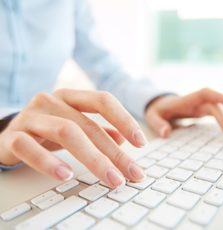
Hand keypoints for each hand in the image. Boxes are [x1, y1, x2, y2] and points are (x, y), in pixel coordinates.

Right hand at [0, 89, 146, 187]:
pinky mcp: (12, 136)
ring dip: (92, 158)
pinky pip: (29, 147)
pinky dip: (49, 162)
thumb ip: (97, 129)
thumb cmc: (46, 128)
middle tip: (131, 173)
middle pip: (88, 125)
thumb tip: (123, 139)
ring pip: (65, 132)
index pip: (102, 100)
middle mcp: (51, 101)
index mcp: (69, 97)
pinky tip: (66, 175)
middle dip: (114, 152)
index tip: (141, 142)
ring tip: (110, 178)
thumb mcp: (73, 125)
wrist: (7, 132)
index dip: (124, 119)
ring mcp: (31, 117)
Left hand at [145, 88, 222, 142]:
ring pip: (221, 111)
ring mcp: (201, 106)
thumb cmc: (156, 110)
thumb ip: (157, 124)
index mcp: (186, 100)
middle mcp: (197, 102)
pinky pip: (219, 115)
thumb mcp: (152, 116)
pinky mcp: (203, 112)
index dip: (221, 97)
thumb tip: (166, 133)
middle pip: (217, 107)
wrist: (158, 105)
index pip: (206, 94)